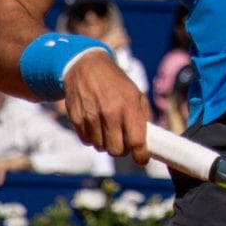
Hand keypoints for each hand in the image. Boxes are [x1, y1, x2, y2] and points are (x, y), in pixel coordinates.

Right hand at [58, 44, 149, 163]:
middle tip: (123, 142)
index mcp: (128, 106)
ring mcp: (91, 116)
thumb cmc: (115, 81)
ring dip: (106, 144)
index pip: (137, 141)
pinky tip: (96, 126)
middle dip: (122, 150)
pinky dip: (93, 138)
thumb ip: (143, 116)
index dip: (141, 156)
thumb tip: (149, 140)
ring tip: (108, 130)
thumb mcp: (135, 93)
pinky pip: (87, 141)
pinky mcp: (76, 119)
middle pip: (117, 150)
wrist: (85, 66)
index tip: (142, 159)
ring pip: (101, 148)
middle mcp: (110, 113)